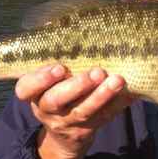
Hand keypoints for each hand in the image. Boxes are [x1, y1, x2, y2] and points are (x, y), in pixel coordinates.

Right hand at [15, 64, 132, 158]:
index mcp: (34, 93)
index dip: (40, 80)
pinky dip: (118, 104)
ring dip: (101, 95)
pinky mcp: (88, 129)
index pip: (26, 89)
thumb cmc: (56, 89)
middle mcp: (47, 109)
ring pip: (83, 111)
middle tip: (96, 72)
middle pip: (57, 100)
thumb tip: (62, 26)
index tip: (58, 68)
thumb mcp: (47, 80)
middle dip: (77, 86)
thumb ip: (53, 58)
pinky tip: (131, 92)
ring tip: (117, 80)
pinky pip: (104, 116)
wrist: (64, 131)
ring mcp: (68, 122)